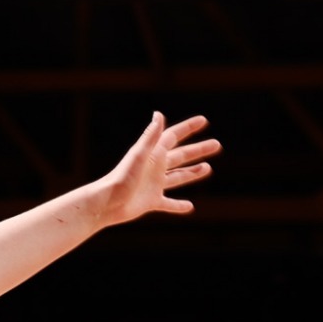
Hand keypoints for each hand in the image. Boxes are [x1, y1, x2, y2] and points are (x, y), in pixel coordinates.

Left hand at [94, 112, 218, 227]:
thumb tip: (159, 114)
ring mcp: (153, 185)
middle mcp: (154, 168)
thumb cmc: (120, 179)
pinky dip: (178, 205)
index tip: (203, 120)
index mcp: (153, 155)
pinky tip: (189, 207)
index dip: (188, 128)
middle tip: (217, 144)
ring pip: (177, 177)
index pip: (173, 136)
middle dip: (198, 150)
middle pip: (181, 156)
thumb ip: (150, 137)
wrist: (105, 204)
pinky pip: (168, 203)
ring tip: (208, 168)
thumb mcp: (138, 156)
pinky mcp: (151, 201)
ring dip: (192, 173)